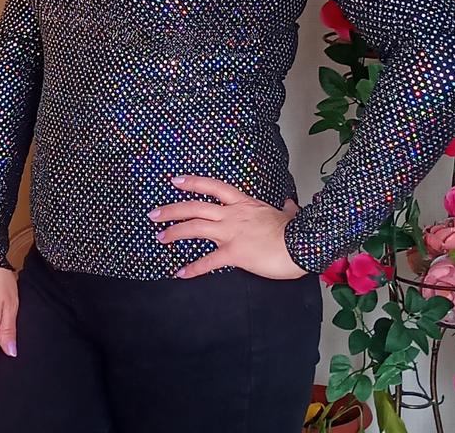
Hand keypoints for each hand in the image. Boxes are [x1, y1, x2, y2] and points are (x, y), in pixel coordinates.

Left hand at [147, 174, 311, 279]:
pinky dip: (193, 268)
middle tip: (154, 214)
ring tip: (160, 237)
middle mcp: (232, 214)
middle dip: (172, 209)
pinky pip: (209, 261)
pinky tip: (181, 273)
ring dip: (175, 232)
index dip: (192, 182)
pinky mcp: (234, 253)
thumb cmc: (295, 230)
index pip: (213, 187)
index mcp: (244, 203)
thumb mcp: (288, 213)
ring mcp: (231, 232)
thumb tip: (290, 205)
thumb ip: (286, 209)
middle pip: (195, 207)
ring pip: (196, 227)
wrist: (301, 244)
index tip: (175, 181)